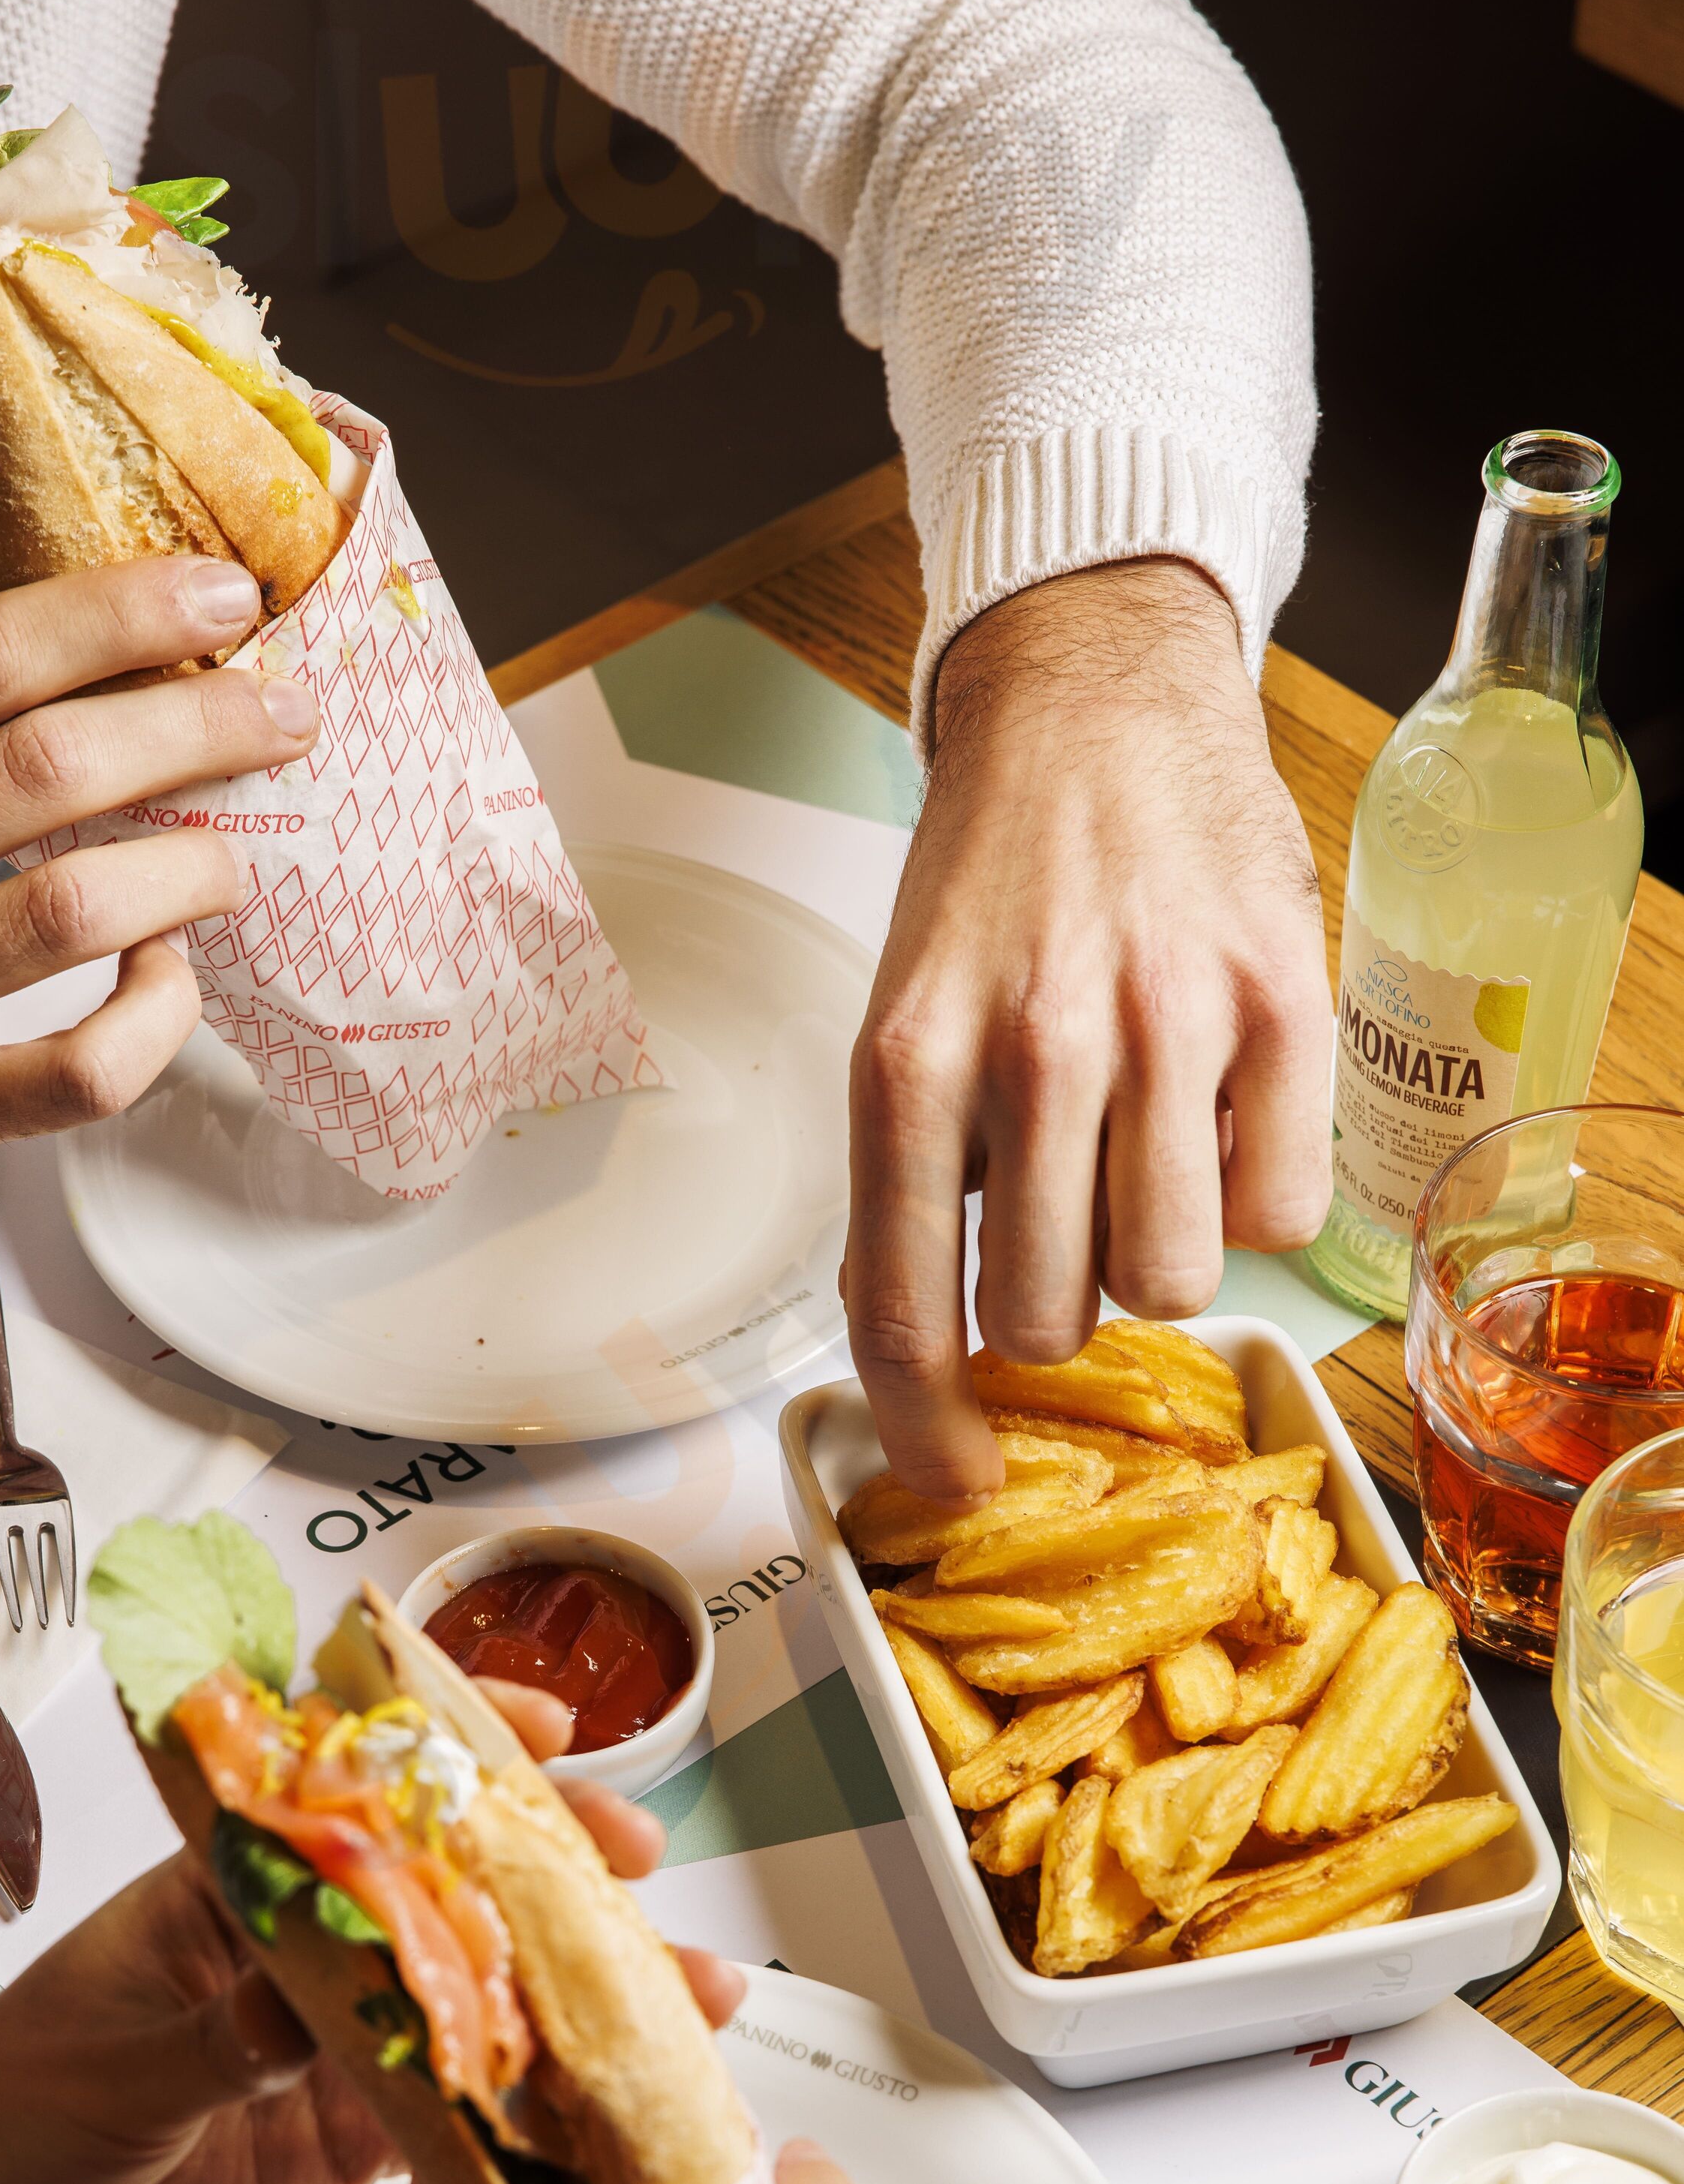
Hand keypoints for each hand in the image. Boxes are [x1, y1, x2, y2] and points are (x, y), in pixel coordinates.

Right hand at [0, 558, 320, 1254]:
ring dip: (192, 871)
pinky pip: (84, 1065)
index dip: (116, 613)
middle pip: (46, 767)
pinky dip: (158, 1014)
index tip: (220, 596)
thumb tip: (116, 657)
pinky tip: (170, 980)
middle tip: (283, 716)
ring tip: (231, 859)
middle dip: (196, 726)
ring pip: (76, 910)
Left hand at [0, 1682, 742, 2183]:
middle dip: (556, 1862)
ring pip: (484, 1996)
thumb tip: (292, 2015)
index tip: (540, 1723)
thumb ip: (211, 2039)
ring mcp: (343, 2041)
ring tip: (686, 1995)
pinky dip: (546, 2110)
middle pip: (451, 1883)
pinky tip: (625, 2105)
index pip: (356, 1786)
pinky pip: (468, 2112)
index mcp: (238, 1883)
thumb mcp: (111, 2059)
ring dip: (583, 1992)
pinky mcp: (356, 2135)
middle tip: (637, 1856)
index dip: (451, 1745)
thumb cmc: (16, 2099)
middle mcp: (310, 1946)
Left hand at [845, 557, 1330, 1495]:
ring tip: (1140, 1170)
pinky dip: (1252, 1197)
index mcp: (907, 1065)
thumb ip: (909, 1181)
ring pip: (1172, 1278)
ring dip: (1154, 1260)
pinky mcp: (1281, 1001)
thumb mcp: (901, 1023)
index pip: (906, 1311)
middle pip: (1048, 1317)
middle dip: (1050, 1313)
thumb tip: (921, 1350)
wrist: (1093, 702)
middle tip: (1059, 1237)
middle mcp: (1033, 1048)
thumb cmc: (990, 881)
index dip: (925, 1430)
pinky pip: (1280, 1209)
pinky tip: (1218, 1123)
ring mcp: (1166, 1023)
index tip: (956, 1480)